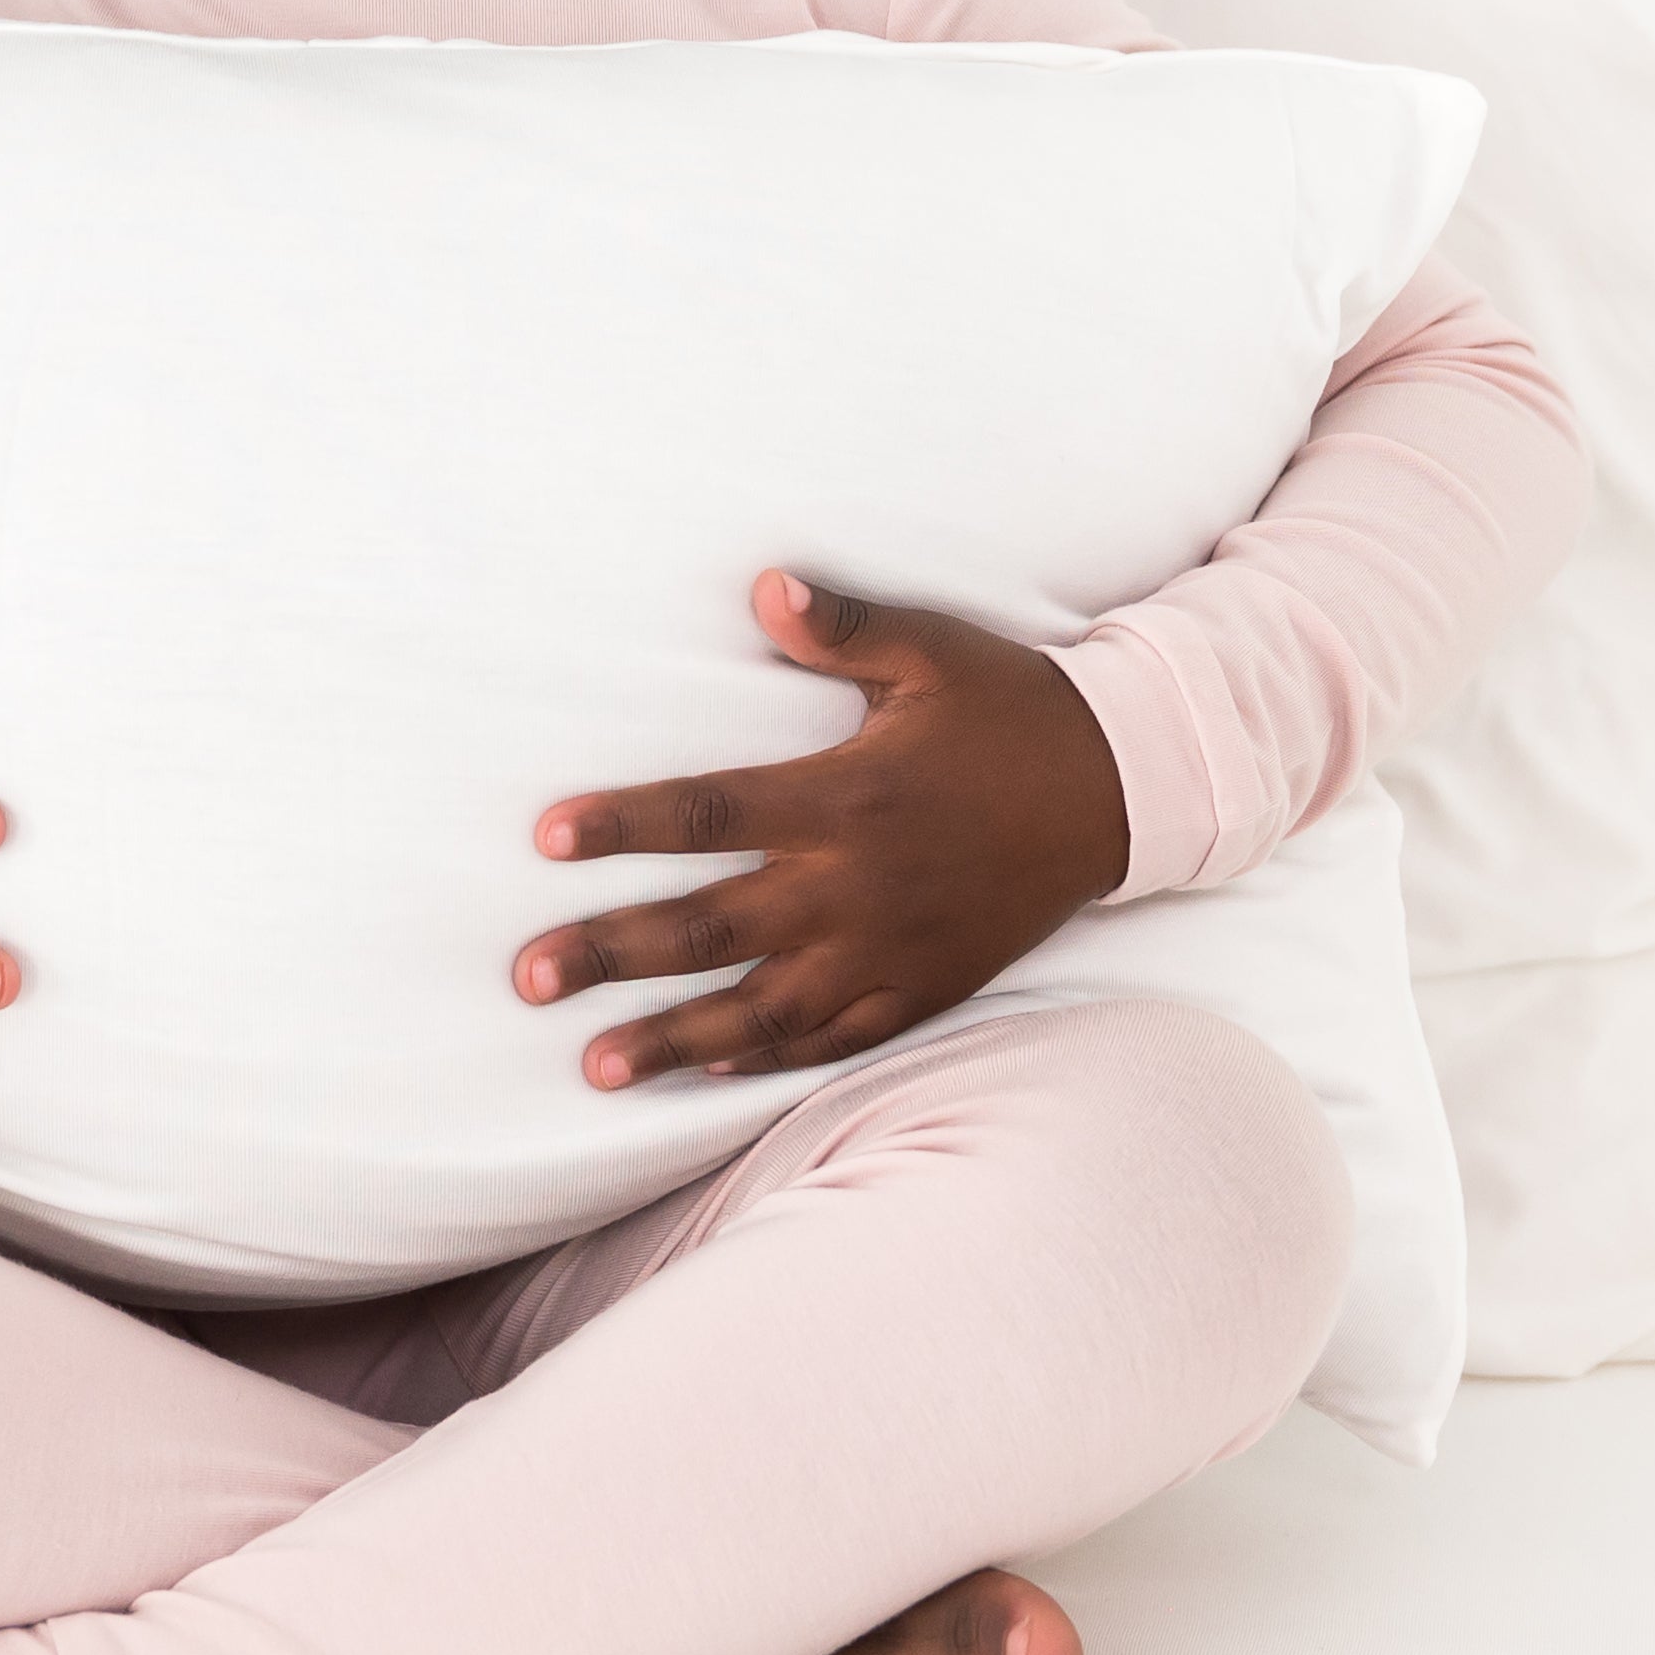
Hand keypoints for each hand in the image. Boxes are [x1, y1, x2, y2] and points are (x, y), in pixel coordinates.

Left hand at [512, 571, 1128, 1089]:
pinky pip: (837, 1035)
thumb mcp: (932, 649)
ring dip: (673, 1036)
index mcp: (846, 795)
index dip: (624, 825)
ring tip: (595, 1065)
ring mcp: (890, 946)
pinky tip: (713, 1069)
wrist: (1126, 788)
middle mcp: (856, 883)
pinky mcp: (926, 984)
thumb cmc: (1014, 707)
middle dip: (612, 952)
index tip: (547, 838)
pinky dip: (772, 1056)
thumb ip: (841, 625)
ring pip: (761, 1005)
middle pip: (709, 927)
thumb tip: (763, 585)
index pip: (709, 812)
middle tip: (528, 977)